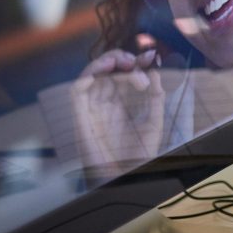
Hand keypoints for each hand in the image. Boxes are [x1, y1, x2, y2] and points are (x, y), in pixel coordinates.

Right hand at [72, 48, 165, 172]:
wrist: (125, 176)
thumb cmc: (137, 154)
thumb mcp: (154, 121)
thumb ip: (155, 97)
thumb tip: (156, 71)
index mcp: (121, 102)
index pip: (123, 73)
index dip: (135, 62)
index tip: (151, 56)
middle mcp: (105, 102)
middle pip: (106, 70)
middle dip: (122, 59)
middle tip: (139, 62)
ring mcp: (92, 108)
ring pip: (91, 74)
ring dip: (106, 62)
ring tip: (126, 63)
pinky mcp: (81, 116)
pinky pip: (76, 91)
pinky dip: (87, 76)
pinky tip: (103, 71)